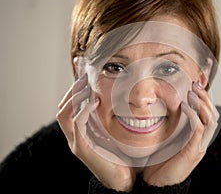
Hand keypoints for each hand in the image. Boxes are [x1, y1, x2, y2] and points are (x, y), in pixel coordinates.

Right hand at [56, 74, 134, 191]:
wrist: (122, 181)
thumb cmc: (120, 156)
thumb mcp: (111, 133)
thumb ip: (107, 120)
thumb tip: (113, 101)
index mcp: (79, 133)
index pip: (68, 107)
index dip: (73, 90)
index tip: (83, 75)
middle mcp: (74, 137)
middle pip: (62, 108)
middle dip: (72, 90)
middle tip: (84, 75)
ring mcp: (76, 143)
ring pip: (64, 114)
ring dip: (75, 97)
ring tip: (87, 85)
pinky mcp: (82, 149)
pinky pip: (77, 125)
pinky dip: (83, 110)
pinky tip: (94, 101)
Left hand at [143, 81, 218, 185]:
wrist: (158, 184)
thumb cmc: (162, 162)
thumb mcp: (170, 141)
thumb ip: (175, 129)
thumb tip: (170, 112)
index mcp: (198, 138)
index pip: (209, 115)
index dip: (206, 99)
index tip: (196, 85)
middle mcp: (203, 141)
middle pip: (213, 115)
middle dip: (205, 98)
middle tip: (195, 84)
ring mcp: (200, 146)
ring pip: (210, 120)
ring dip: (201, 104)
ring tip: (191, 92)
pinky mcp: (193, 151)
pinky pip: (198, 129)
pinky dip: (193, 115)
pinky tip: (185, 106)